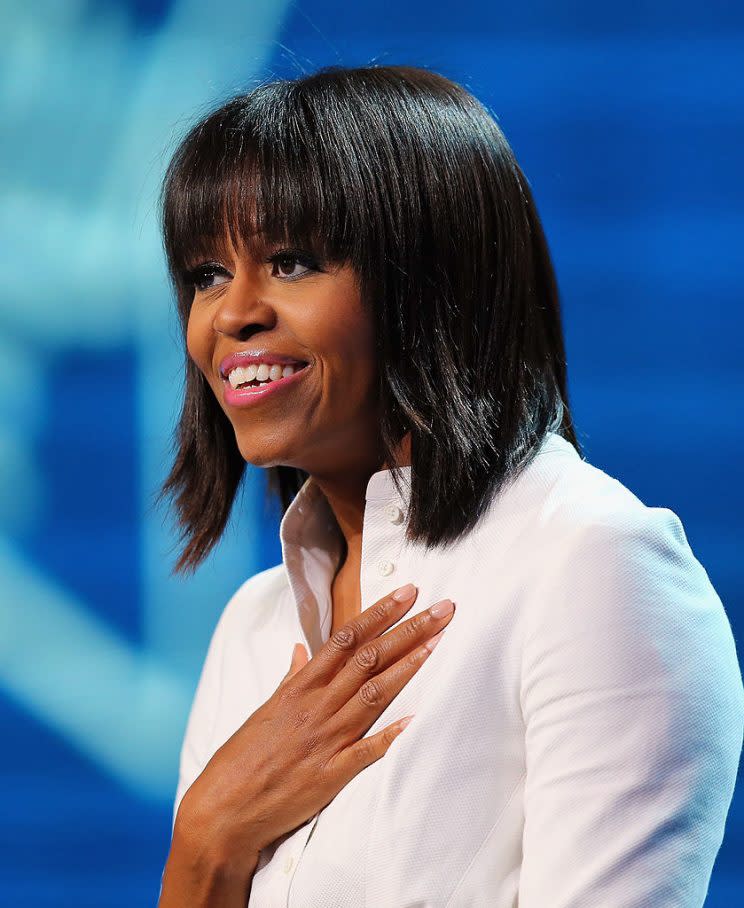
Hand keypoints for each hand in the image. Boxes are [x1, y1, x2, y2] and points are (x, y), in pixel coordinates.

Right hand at [177, 583, 455, 875]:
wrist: (222, 810)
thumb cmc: (242, 757)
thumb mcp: (265, 709)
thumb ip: (290, 679)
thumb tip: (303, 650)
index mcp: (300, 687)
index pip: (347, 638)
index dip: (381, 612)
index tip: (409, 592)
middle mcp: (316, 706)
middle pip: (369, 658)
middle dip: (409, 629)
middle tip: (443, 607)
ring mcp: (325, 739)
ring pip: (373, 694)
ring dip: (409, 666)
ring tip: (438, 641)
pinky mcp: (330, 775)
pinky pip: (365, 752)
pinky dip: (389, 735)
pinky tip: (415, 720)